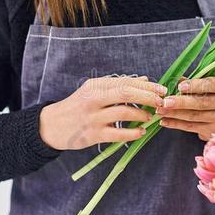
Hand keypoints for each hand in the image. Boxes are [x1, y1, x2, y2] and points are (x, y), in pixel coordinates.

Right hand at [39, 76, 166, 149]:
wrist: (52, 125)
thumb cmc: (78, 106)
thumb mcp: (95, 91)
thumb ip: (119, 85)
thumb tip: (145, 79)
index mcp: (96, 86)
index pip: (126, 82)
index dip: (146, 86)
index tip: (161, 89)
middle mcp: (94, 99)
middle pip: (126, 93)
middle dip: (148, 96)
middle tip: (161, 101)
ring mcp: (93, 117)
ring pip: (124, 112)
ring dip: (142, 114)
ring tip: (151, 116)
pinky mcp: (93, 135)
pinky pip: (118, 134)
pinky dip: (133, 133)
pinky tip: (141, 132)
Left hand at [156, 76, 214, 140]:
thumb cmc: (207, 94)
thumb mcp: (201, 85)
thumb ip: (190, 82)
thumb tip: (172, 81)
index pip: (212, 85)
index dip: (196, 86)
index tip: (179, 87)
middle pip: (203, 103)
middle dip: (181, 102)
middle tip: (165, 102)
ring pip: (195, 116)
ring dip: (175, 114)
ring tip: (161, 111)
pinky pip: (192, 127)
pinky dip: (176, 124)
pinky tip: (165, 121)